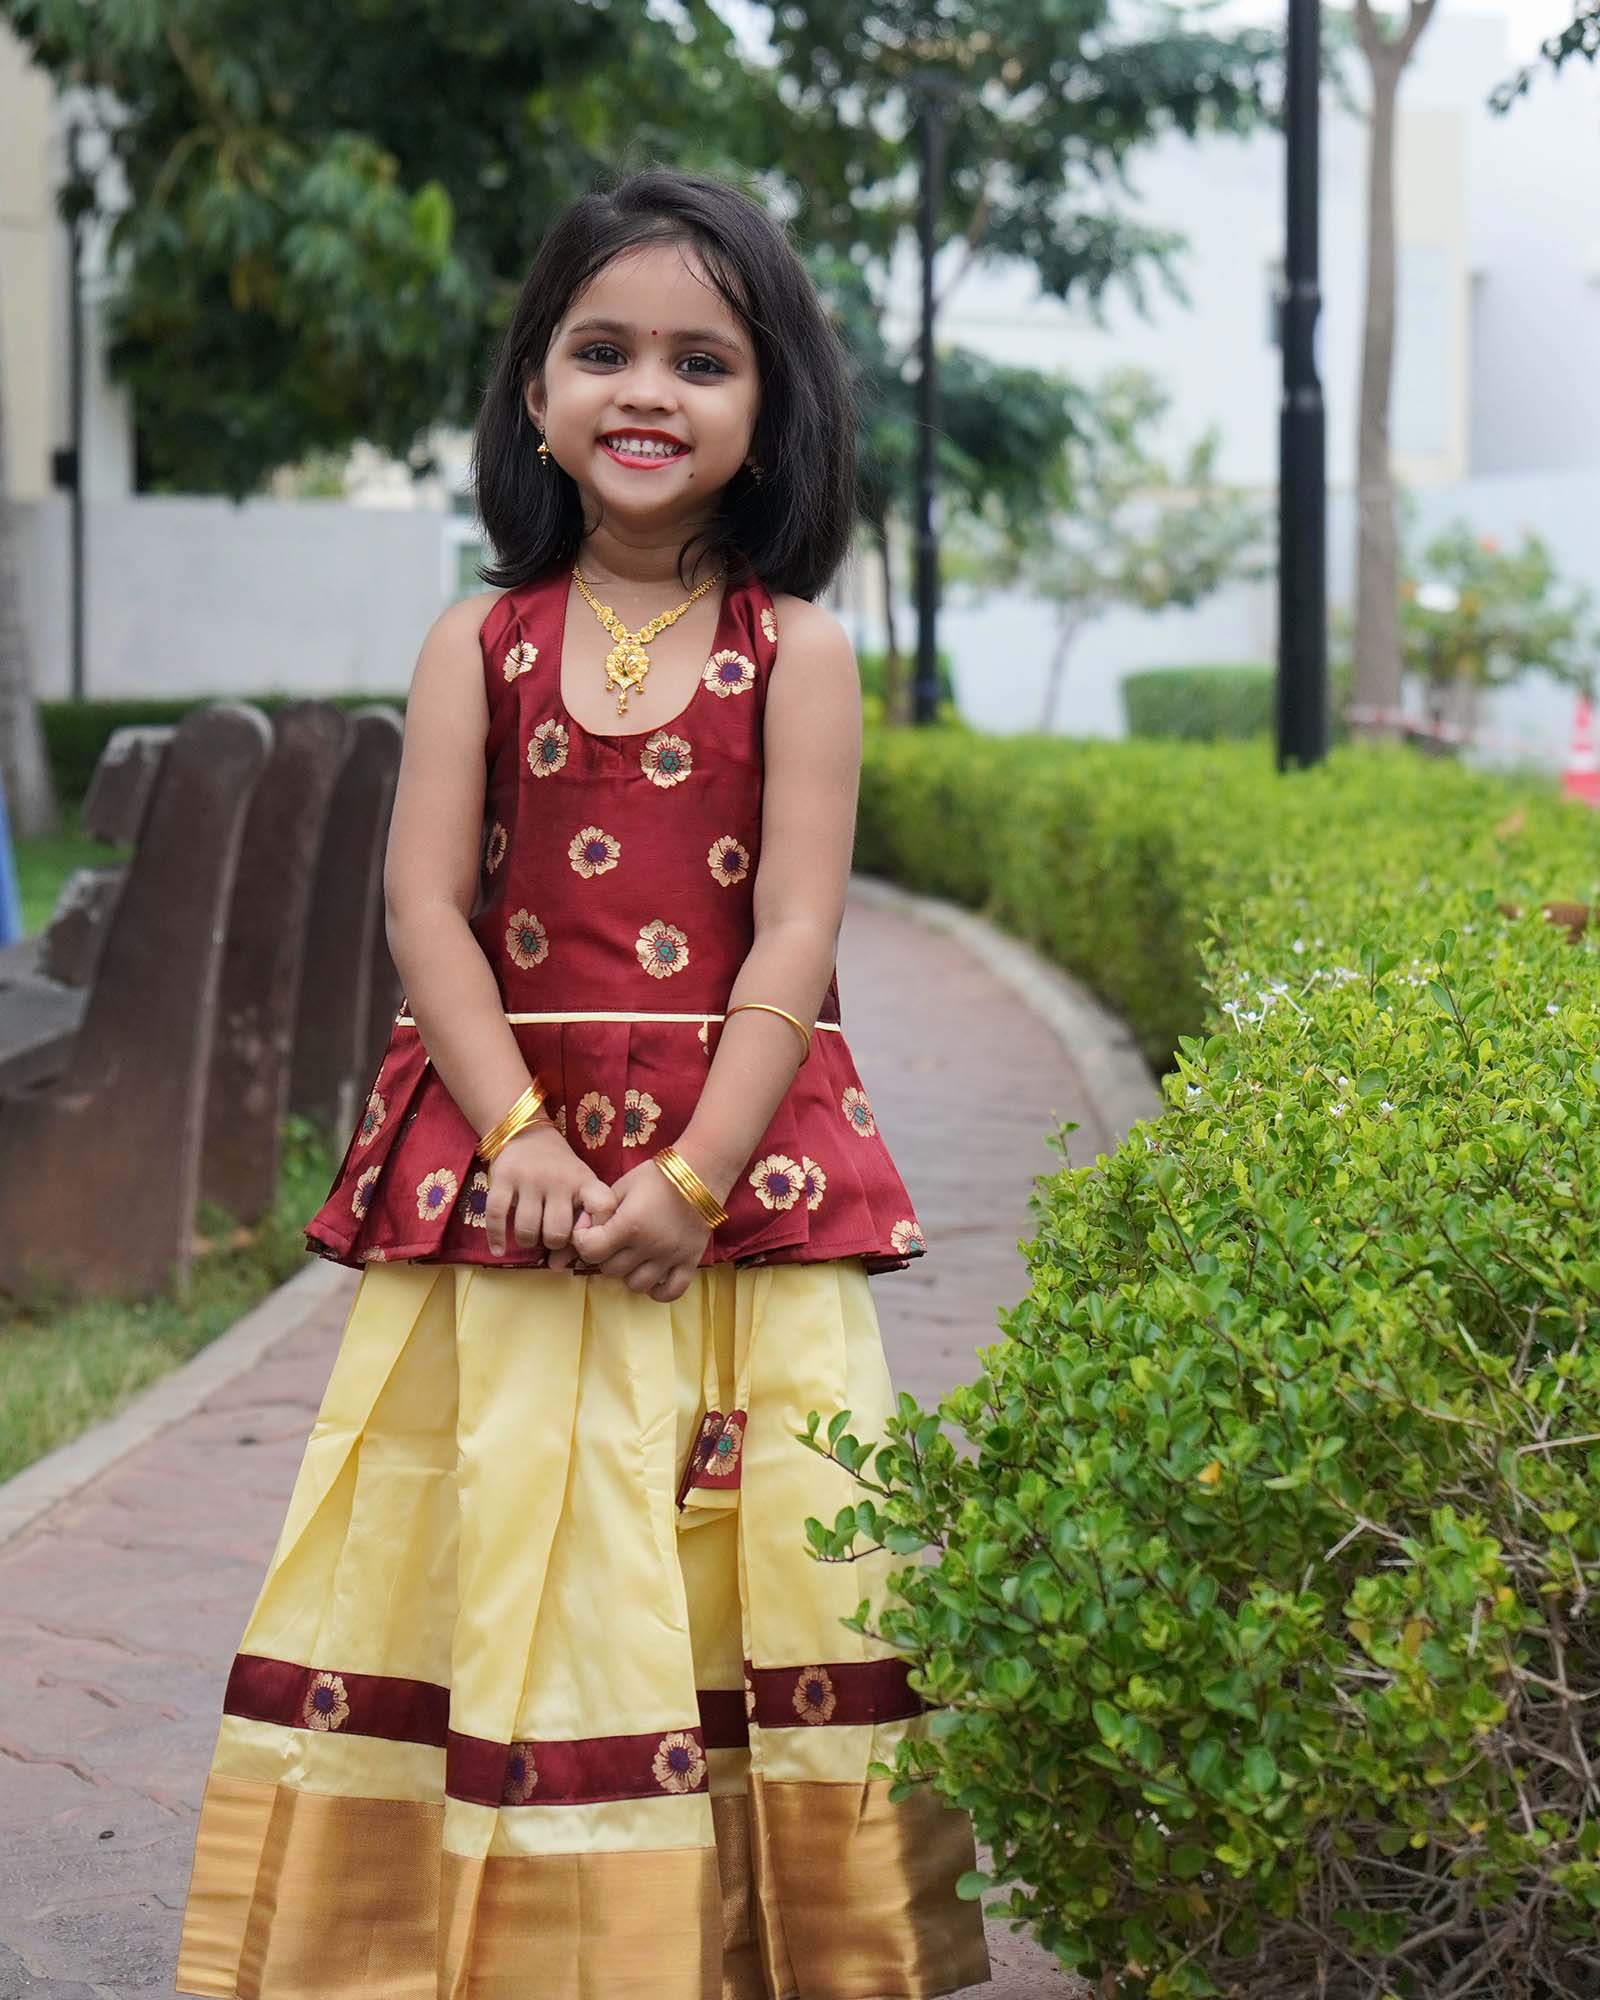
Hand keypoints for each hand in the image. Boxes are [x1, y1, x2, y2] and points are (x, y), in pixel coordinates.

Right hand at [483, 1122, 618, 1260]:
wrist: (527, 1133)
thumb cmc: (560, 1169)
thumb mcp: (579, 1184)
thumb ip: (576, 1222)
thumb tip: (557, 1266)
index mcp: (584, 1181)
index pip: (604, 1206)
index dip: (600, 1229)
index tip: (588, 1238)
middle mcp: (558, 1180)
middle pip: (557, 1232)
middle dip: (554, 1243)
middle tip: (550, 1238)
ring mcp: (529, 1178)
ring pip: (527, 1230)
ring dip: (527, 1241)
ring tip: (529, 1237)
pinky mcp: (502, 1178)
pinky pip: (495, 1216)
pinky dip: (496, 1238)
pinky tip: (500, 1250)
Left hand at [554, 1154, 713, 1302]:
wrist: (701, 1172)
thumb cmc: (658, 1176)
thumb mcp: (622, 1185)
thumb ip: (602, 1210)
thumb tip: (587, 1230)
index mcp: (629, 1224)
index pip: (590, 1251)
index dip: (582, 1241)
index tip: (589, 1230)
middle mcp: (649, 1246)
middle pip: (610, 1271)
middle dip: (604, 1257)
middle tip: (611, 1242)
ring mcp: (671, 1257)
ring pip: (636, 1285)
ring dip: (628, 1274)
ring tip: (632, 1258)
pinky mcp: (690, 1261)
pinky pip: (671, 1292)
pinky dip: (658, 1291)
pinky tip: (653, 1276)